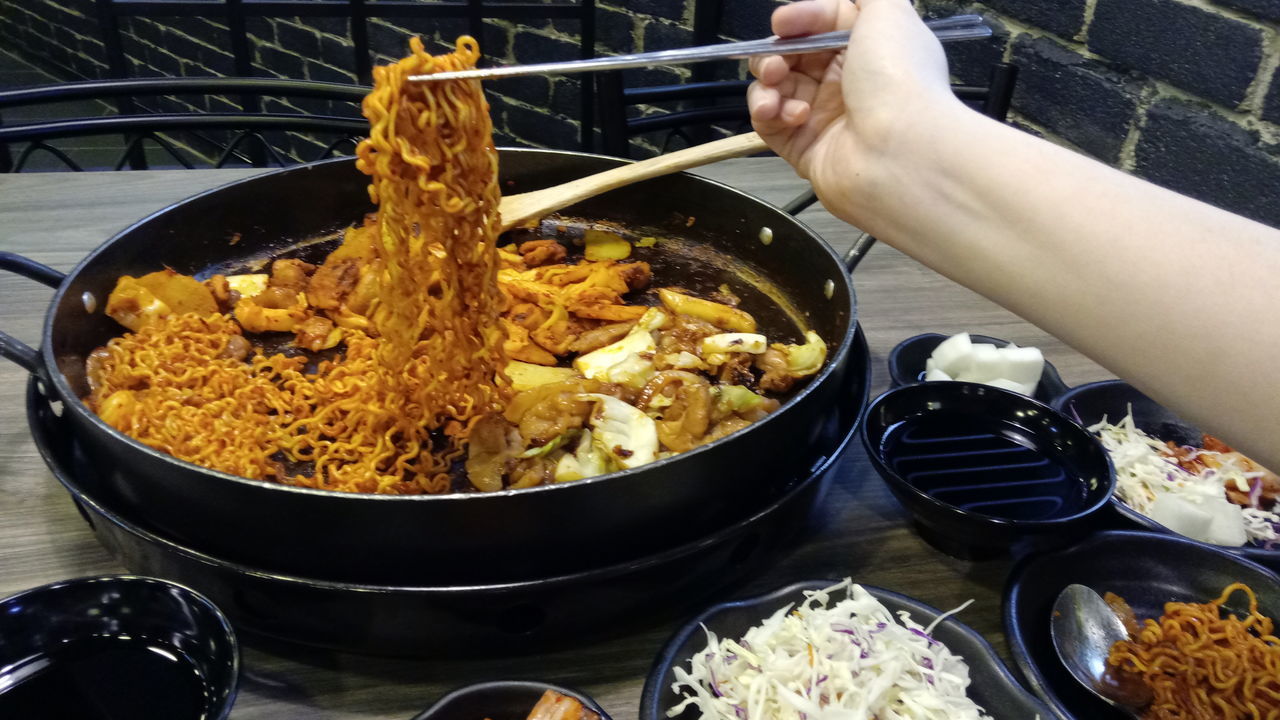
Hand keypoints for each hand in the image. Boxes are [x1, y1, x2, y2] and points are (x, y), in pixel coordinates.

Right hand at [748, 0, 957, 223]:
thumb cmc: (896, 76)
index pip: (822, 26)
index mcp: (867, 50)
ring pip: (776, 89)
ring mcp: (823, 118)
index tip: (783, 22)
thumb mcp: (890, 12)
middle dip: (775, 53)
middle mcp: (846, 83)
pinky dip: (767, 114)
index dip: (801, 19)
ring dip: (766, 83)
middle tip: (775, 63)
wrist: (899, 150)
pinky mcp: (804, 149)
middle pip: (793, 57)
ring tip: (774, 85)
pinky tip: (780, 112)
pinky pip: (771, 125)